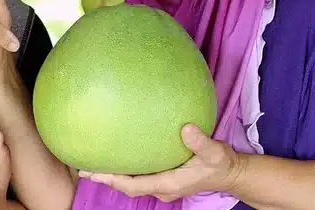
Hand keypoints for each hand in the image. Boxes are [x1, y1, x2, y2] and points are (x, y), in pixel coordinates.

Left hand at [79, 124, 245, 201]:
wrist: (231, 173)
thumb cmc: (222, 164)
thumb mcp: (215, 153)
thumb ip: (200, 142)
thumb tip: (186, 129)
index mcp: (170, 183)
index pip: (135, 185)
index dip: (114, 179)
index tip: (96, 172)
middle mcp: (162, 186)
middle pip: (127, 185)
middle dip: (106, 177)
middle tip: (83, 167)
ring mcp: (163, 183)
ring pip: (132, 181)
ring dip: (113, 173)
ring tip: (93, 161)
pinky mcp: (164, 175)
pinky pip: (140, 174)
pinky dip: (126, 167)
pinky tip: (118, 154)